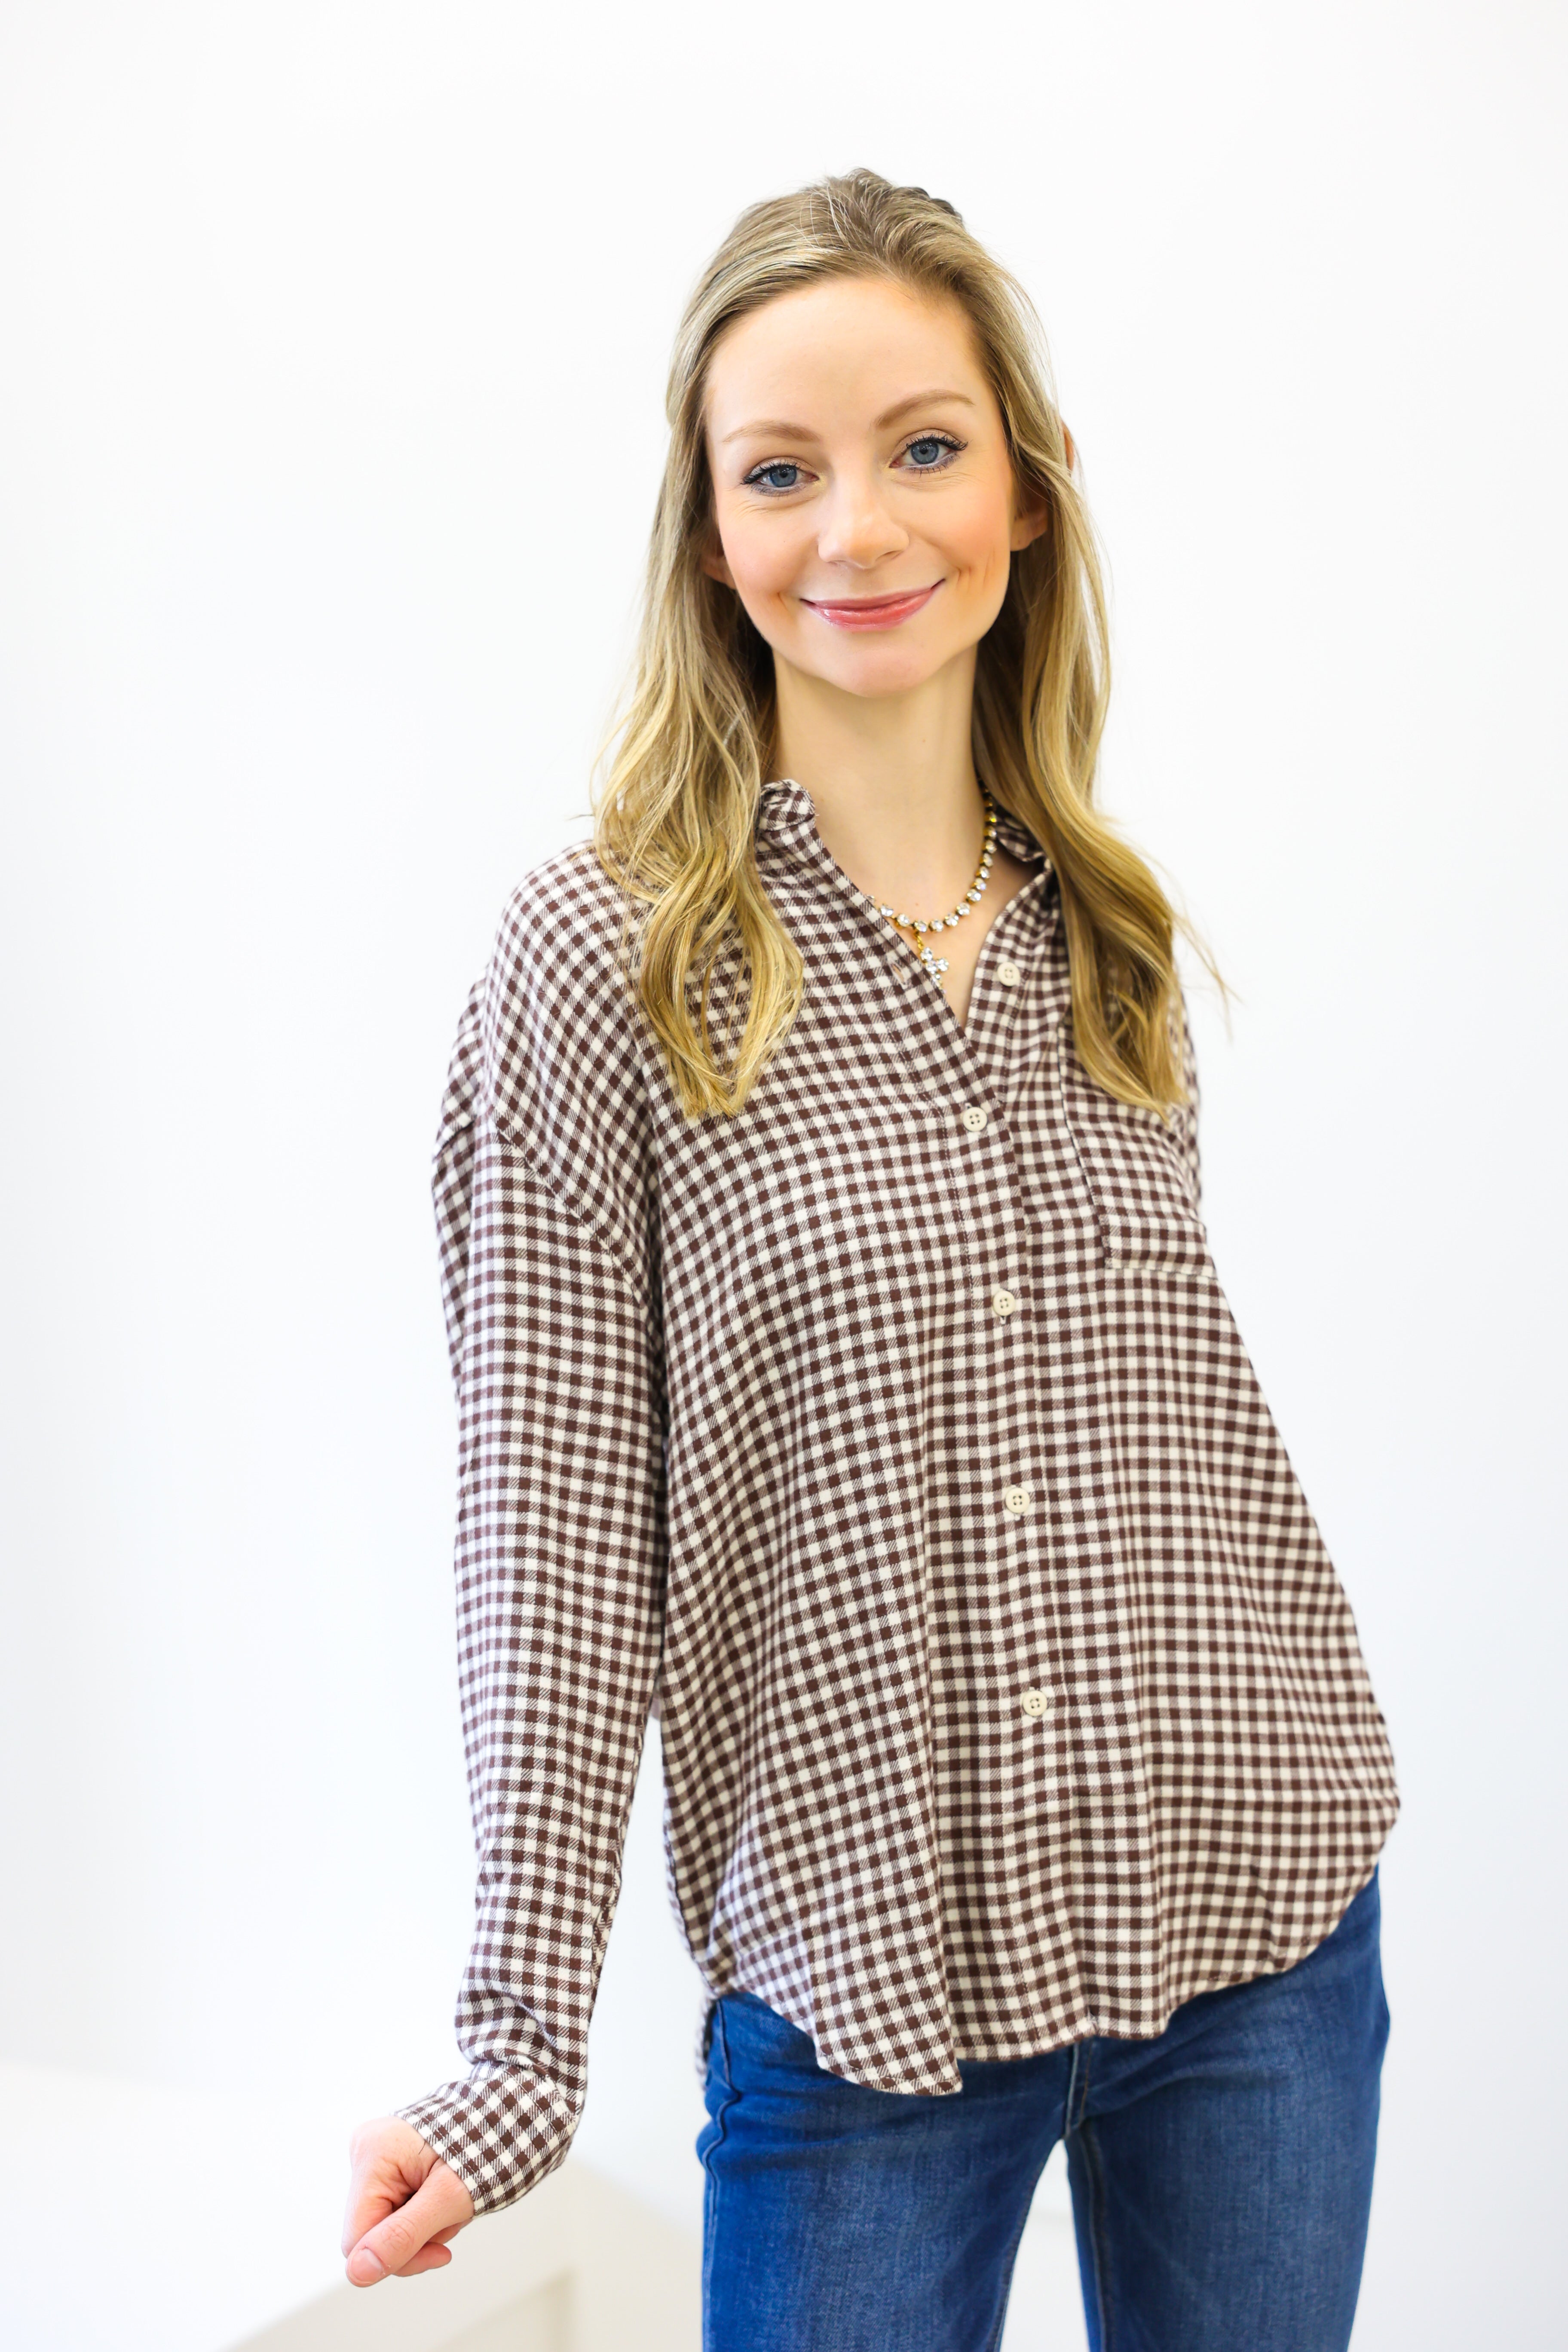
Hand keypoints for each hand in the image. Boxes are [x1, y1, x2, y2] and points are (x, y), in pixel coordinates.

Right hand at [342, 2115, 475, 2285]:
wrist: (508, 2119)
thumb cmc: (486, 2147)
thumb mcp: (449, 2198)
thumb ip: (402, 2236)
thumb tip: (357, 2273)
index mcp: (372, 2153)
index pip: (358, 2240)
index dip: (399, 2258)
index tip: (442, 2253)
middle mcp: (366, 2151)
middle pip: (374, 2234)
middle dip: (419, 2237)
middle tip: (454, 2216)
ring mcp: (378, 2158)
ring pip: (389, 2226)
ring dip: (428, 2227)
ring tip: (456, 2201)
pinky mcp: (392, 2165)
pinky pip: (400, 2211)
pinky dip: (427, 2215)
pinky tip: (447, 2197)